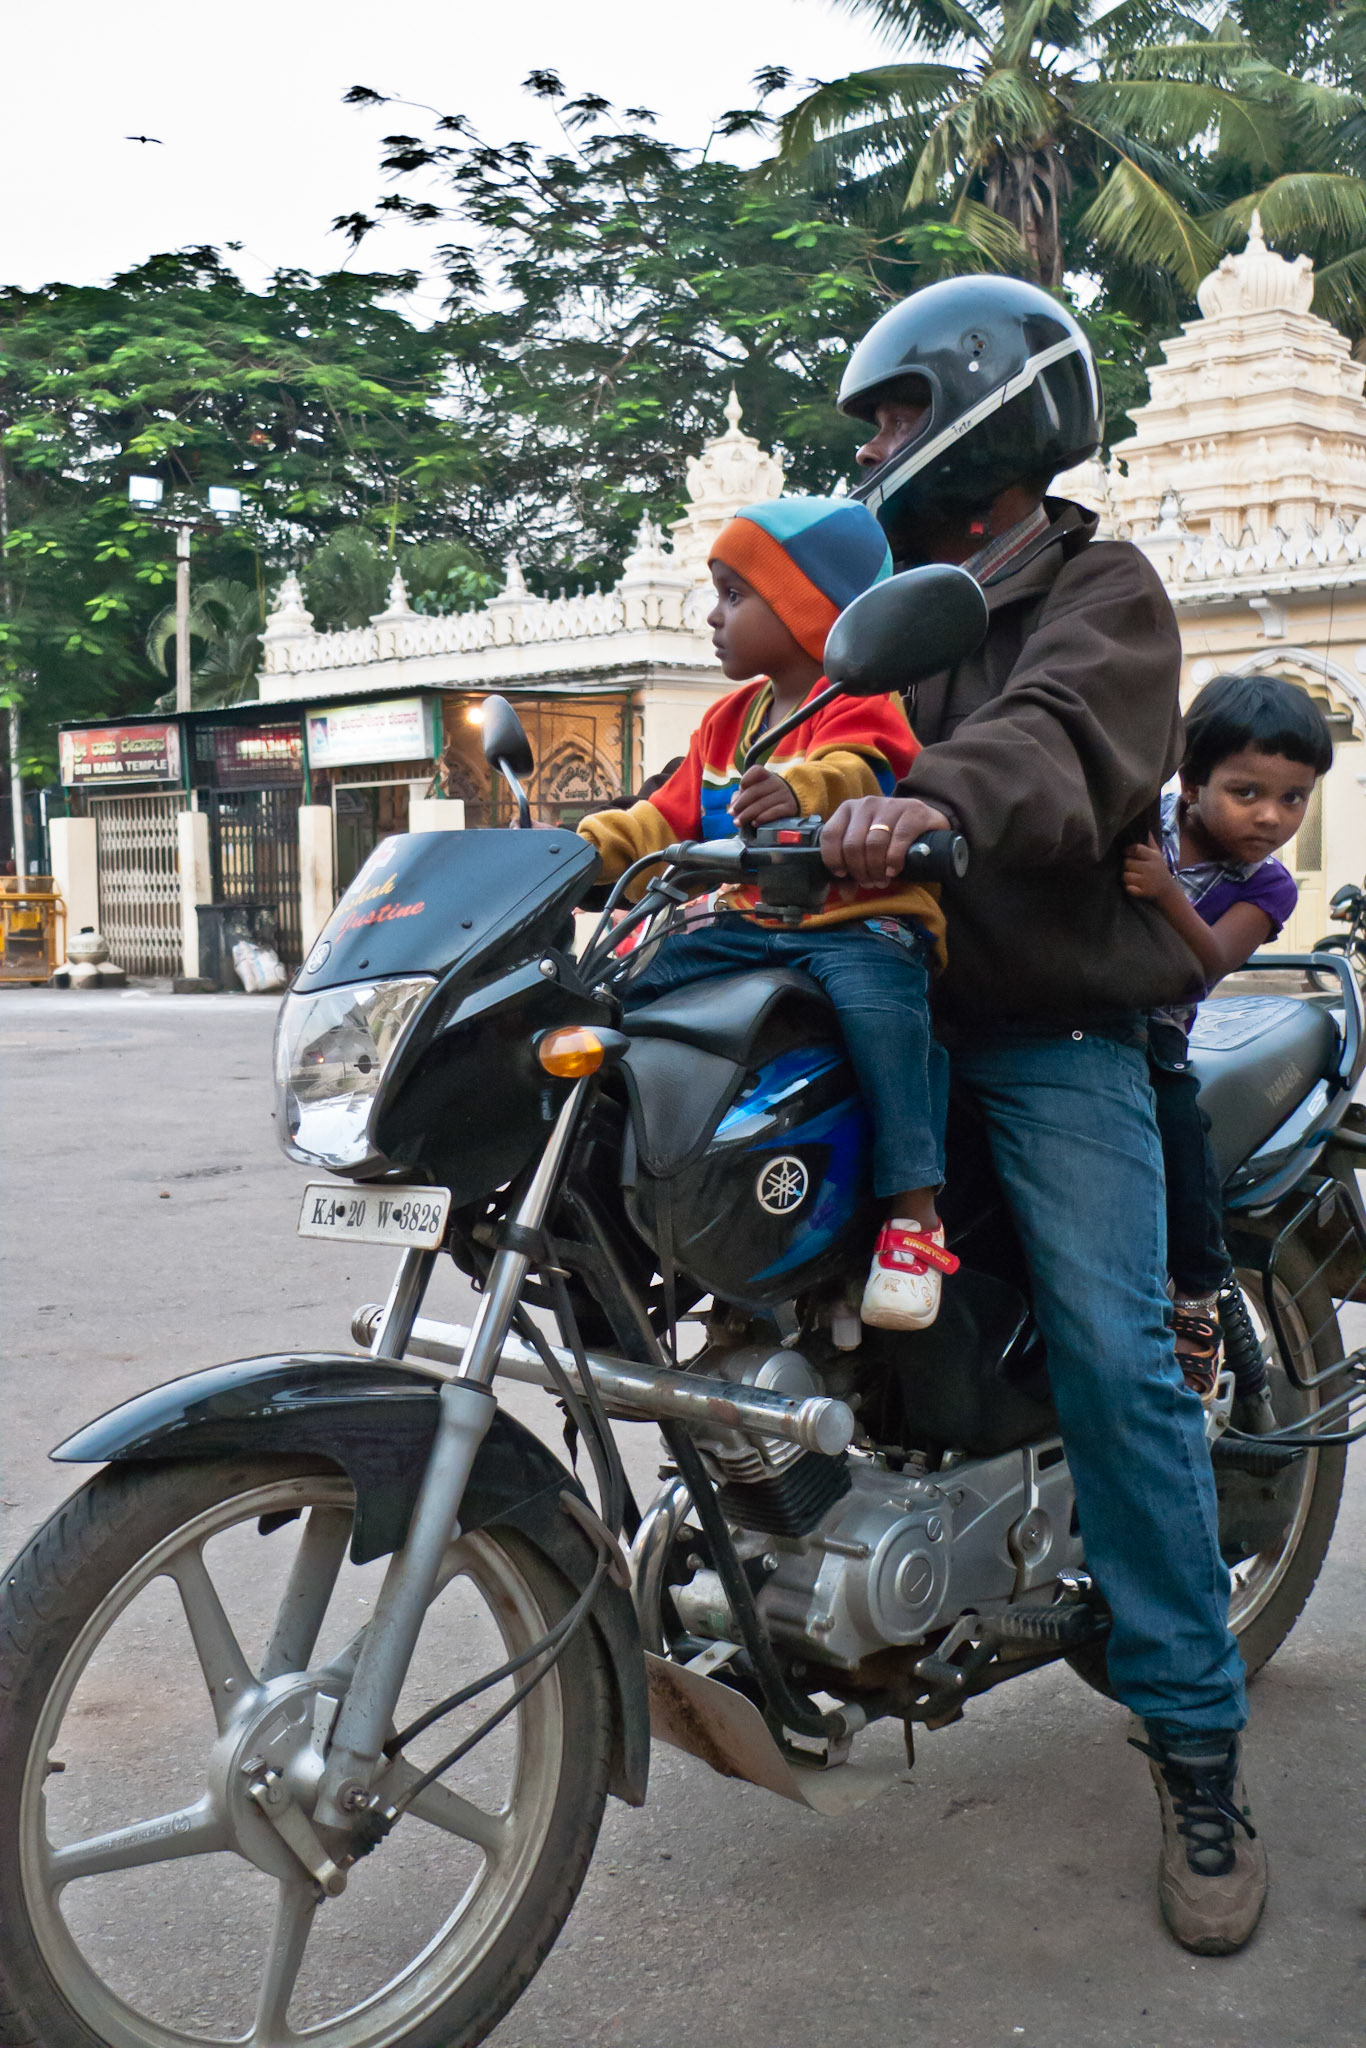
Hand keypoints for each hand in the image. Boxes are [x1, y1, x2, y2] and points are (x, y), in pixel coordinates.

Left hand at [730, 765, 799, 828]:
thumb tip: (733, 805)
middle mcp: (776, 783)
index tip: (740, 790)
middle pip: (755, 791)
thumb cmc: (766, 797)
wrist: (790, 803)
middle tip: (732, 814)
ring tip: (738, 822)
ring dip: (748, 814)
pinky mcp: (790, 807)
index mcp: (766, 775)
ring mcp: (784, 795)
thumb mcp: (754, 792)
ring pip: (762, 804)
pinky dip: (762, 818)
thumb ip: (741, 795)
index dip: (745, 780)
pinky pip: (774, 812)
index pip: (756, 771)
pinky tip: (754, 823)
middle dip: (740, 804)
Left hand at [820, 795, 950, 886]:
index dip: (833, 859)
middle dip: (859, 870)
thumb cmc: (889, 838)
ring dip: (876, 869)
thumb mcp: (866, 850)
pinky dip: (893, 860)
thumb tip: (846, 894)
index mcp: (847, 809)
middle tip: (868, 883)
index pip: (830, 834)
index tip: (843, 874)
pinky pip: (898, 840)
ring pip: (874, 844)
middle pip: (853, 844)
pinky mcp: (914, 811)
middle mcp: (866, 804)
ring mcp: (890, 805)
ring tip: (881, 880)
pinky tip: (893, 870)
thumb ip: (851, 870)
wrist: (925, 822)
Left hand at [1123, 835, 1177, 901]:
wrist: (1169, 892)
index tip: (1126, 853)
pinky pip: (1128, 888)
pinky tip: (1136, 887)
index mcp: (1154, 857)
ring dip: (1127, 878)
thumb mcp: (1158, 856)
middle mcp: (1151, 868)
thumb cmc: (1160, 871)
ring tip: (1135, 878)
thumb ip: (1150, 843)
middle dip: (1127, 866)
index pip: (1136, 849)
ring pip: (1125, 876)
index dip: (1128, 850)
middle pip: (1127, 862)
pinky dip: (1130, 888)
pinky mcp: (1144, 892)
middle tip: (1134, 869)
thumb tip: (1147, 829)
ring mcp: (1147, 881)